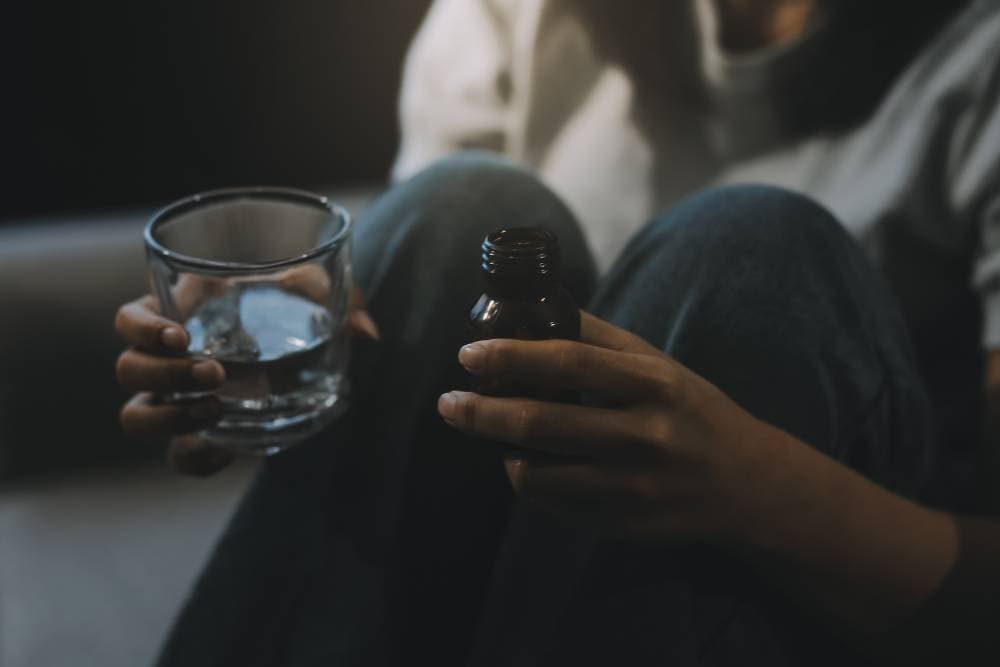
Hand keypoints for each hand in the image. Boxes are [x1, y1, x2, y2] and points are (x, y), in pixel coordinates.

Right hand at [115, 276, 378, 475]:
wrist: (306, 349)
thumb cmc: (296, 306)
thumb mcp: (315, 292)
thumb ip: (339, 299)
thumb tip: (367, 332)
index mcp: (179, 314)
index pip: (129, 320)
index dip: (142, 329)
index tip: (181, 335)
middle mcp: (168, 359)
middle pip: (128, 370)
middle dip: (165, 374)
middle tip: (217, 373)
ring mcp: (178, 400)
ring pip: (136, 417)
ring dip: (169, 416)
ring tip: (217, 410)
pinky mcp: (198, 435)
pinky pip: (178, 457)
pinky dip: (196, 458)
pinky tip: (226, 451)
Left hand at [437, 311, 783, 544]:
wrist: (746, 484)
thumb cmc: (690, 409)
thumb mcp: (657, 363)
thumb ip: (599, 337)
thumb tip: (535, 307)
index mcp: (654, 384)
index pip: (569, 363)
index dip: (511, 358)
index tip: (468, 355)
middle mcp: (645, 436)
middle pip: (544, 425)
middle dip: (482, 414)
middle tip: (448, 404)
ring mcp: (634, 488)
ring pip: (541, 475)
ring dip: (502, 454)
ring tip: (493, 437)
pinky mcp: (624, 525)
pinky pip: (555, 508)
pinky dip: (530, 486)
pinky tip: (527, 467)